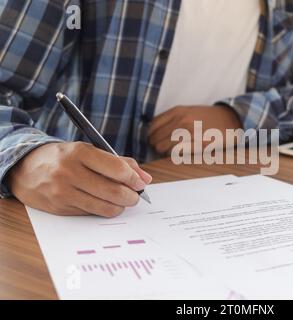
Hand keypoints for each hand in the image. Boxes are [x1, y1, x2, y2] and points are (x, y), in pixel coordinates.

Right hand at [8, 142, 151, 216]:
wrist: (26, 169)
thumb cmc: (65, 158)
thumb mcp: (89, 151)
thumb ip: (119, 162)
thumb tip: (145, 178)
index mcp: (79, 153)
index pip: (116, 168)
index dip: (133, 178)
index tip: (141, 183)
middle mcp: (70, 172)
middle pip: (113, 191)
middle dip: (131, 196)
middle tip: (135, 196)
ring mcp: (63, 192)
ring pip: (104, 207)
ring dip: (120, 206)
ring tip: (123, 201)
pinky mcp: (60, 208)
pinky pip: (92, 213)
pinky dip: (104, 210)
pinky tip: (104, 203)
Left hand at [148, 105, 241, 154]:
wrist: (231, 120)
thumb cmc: (209, 118)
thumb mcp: (189, 111)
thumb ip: (172, 118)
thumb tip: (154, 130)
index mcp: (178, 111)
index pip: (153, 126)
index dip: (151, 135)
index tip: (155, 139)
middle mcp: (181, 121)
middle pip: (156, 139)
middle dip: (157, 145)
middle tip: (164, 148)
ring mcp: (189, 133)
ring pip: (163, 148)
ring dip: (165, 152)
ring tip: (173, 151)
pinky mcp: (197, 145)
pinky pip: (176, 154)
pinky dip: (175, 155)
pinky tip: (181, 153)